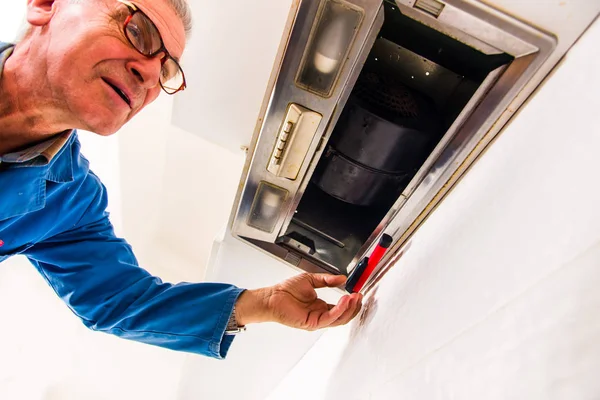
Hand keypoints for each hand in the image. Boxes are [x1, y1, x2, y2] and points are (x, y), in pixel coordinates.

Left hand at [235, 273, 362, 330]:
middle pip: (343, 316)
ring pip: (339, 319)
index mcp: (321, 307)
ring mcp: (317, 321)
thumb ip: (327, 280)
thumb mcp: (312, 280)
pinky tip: (344, 300)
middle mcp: (320, 315)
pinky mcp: (312, 323)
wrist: (273, 296)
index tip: (358, 293)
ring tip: (354, 297)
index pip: (341, 308)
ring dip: (349, 308)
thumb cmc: (287, 290)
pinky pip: (330, 318)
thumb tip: (342, 278)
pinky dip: (339, 310)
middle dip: (354, 307)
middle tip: (360, 296)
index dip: (351, 302)